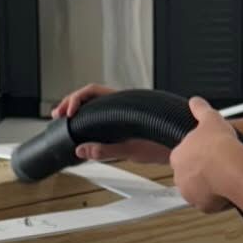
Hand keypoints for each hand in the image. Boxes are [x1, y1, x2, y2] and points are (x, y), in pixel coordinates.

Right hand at [50, 83, 170, 164]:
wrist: (183, 142)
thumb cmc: (166, 143)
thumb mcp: (131, 150)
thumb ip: (105, 150)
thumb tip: (82, 149)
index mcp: (123, 104)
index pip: (92, 92)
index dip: (75, 99)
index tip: (67, 112)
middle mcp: (125, 103)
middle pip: (91, 95)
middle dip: (72, 102)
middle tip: (59, 114)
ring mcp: (127, 110)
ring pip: (98, 102)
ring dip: (82, 108)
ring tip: (68, 118)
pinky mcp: (130, 119)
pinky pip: (106, 112)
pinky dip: (92, 115)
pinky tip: (87, 126)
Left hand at [170, 97, 241, 213]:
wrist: (233, 167)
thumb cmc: (220, 145)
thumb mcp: (211, 118)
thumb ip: (200, 109)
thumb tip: (195, 101)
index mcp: (177, 155)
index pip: (184, 156)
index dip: (199, 154)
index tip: (210, 153)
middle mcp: (179, 175)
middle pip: (190, 174)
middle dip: (203, 171)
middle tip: (219, 165)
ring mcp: (189, 192)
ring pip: (199, 190)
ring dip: (209, 186)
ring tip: (225, 177)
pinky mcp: (202, 205)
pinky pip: (209, 203)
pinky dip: (218, 199)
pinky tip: (227, 189)